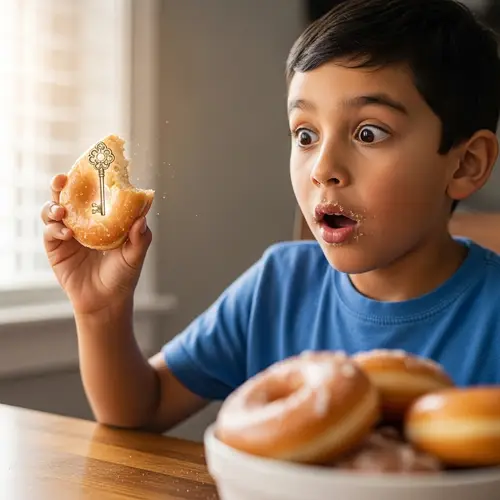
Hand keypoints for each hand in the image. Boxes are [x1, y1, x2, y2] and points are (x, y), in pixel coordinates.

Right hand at [41, 174, 152, 314]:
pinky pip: (50, 232)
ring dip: (55, 206)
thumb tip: (142, 219)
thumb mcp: (135, 256)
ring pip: (54, 210)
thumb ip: (140, 238)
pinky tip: (66, 233)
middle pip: (68, 196)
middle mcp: (83, 222)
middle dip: (62, 184)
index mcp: (102, 218)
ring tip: (62, 211)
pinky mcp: (56, 248)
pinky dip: (55, 228)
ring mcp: (68, 233)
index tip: (90, 167)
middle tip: (62, 179)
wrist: (106, 302)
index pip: (94, 193)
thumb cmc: (123, 276)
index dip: (90, 179)